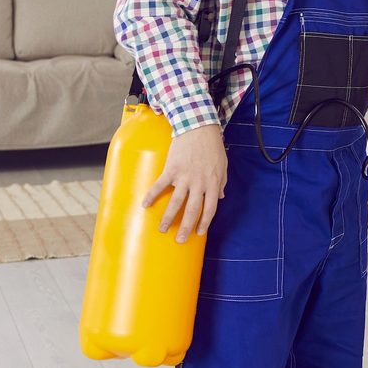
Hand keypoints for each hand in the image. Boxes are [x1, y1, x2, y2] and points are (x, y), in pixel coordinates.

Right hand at [142, 123, 227, 242]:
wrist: (198, 128)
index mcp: (212, 183)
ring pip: (176, 202)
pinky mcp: (171, 169)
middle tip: (180, 240)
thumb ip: (221, 182)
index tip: (199, 233)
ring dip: (168, 218)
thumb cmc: (212, 146)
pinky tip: (145, 205)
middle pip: (192, 210)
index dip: (204, 222)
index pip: (210, 208)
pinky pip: (160, 186)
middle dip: (186, 227)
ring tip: (162, 230)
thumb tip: (220, 197)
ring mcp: (184, 177)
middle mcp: (199, 183)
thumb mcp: (222, 164)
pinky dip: (152, 196)